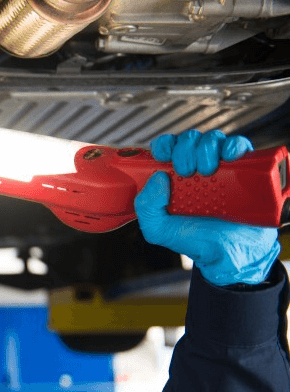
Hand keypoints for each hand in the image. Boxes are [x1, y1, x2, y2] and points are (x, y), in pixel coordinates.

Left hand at [134, 129, 279, 285]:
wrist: (231, 253)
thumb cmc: (197, 239)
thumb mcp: (159, 230)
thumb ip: (146, 207)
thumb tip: (157, 177)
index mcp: (173, 178)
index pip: (166, 148)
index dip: (163, 145)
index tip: (162, 157)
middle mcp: (196, 169)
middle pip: (188, 139)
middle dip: (183, 149)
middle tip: (185, 170)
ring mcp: (221, 168)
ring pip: (212, 138)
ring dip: (205, 148)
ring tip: (206, 170)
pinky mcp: (245, 169)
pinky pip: (240, 145)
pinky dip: (233, 146)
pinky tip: (228, 159)